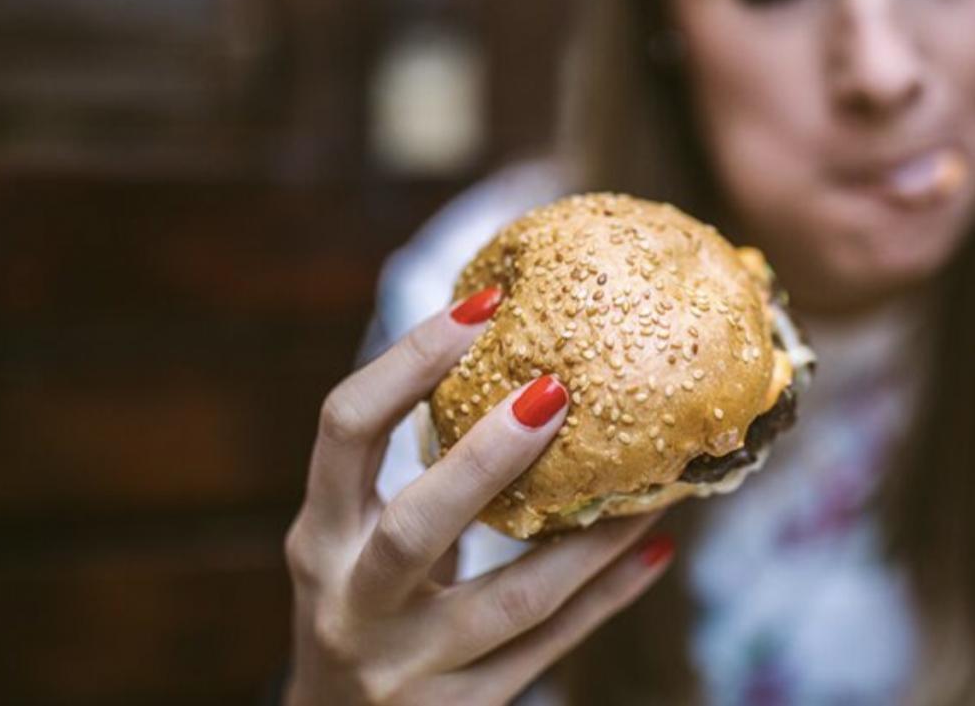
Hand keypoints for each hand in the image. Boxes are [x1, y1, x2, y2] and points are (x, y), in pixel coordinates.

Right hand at [283, 288, 673, 704]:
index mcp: (319, 537)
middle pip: (416, 525)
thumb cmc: (362, 609)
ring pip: (511, 600)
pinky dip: (606, 598)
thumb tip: (520, 371)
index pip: (345, 429)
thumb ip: (412, 479)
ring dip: (590, 539)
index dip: (407, 362)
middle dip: (487, 457)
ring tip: (653, 485)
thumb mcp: (356, 543)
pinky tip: (654, 548)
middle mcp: (350, 601)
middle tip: (557, 389)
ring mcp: (404, 668)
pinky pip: (547, 649)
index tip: (481, 307)